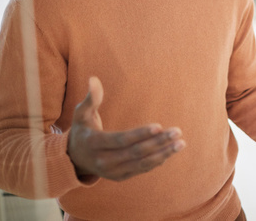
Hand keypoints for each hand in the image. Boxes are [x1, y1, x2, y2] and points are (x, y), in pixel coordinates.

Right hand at [67, 77, 185, 181]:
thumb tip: (93, 78)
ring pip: (142, 164)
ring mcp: (112, 172)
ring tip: (181, 143)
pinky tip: (169, 151)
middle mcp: (103, 161)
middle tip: (178, 131)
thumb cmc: (82, 129)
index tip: (159, 126)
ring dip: (163, 154)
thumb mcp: (82, 113)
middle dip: (158, 142)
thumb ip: (91, 98)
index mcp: (94, 144)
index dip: (140, 133)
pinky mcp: (120, 177)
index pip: (121, 140)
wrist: (74, 158)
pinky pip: (141, 170)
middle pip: (135, 152)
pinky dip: (156, 161)